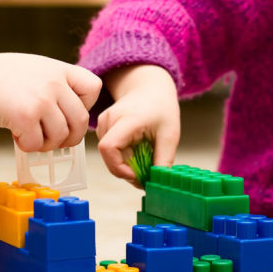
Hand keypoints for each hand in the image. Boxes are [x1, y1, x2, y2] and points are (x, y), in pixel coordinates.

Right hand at [0, 54, 101, 151]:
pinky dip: (27, 145)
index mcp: (60, 70)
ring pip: (61, 136)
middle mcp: (54, 82)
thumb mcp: (37, 70)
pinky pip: (37, 143)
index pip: (93, 88)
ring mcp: (41, 99)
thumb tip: (74, 117)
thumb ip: (57, 85)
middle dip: (70, 137)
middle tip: (54, 139)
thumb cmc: (2, 78)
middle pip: (81, 121)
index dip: (86, 105)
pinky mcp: (25, 116)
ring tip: (32, 136)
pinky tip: (16, 134)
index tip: (68, 110)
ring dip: (47, 144)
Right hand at [96, 65, 179, 185]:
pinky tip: (136, 149)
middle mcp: (110, 120)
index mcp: (127, 119)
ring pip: (110, 155)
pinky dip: (123, 156)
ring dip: (126, 163)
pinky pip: (110, 150)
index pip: (109, 147)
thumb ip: (163, 160)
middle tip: (146, 173)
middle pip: (109, 157)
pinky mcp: (102, 127)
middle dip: (127, 170)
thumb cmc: (160, 107)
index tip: (136, 175)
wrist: (150, 88)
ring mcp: (104, 123)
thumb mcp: (169, 135)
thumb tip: (157, 183)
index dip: (119, 168)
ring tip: (145, 155)